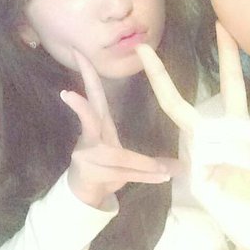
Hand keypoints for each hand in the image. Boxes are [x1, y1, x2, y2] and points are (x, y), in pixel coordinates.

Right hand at [60, 49, 178, 208]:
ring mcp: (88, 156)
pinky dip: (146, 176)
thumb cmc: (106, 169)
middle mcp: (91, 138)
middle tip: (67, 93)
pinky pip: (125, 172)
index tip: (79, 53)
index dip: (88, 74)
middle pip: (89, 117)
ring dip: (145, 165)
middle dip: (80, 106)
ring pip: (120, 156)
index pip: (94, 95)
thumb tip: (182, 158)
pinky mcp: (93, 173)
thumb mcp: (121, 154)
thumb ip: (146, 155)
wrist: (85, 196)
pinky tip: (163, 177)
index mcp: (99, 126)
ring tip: (167, 171)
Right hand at [136, 22, 249, 249]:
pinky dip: (238, 160)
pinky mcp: (196, 180)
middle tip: (143, 48)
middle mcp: (213, 137)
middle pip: (180, 104)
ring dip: (245, 145)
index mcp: (236, 127)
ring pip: (207, 132)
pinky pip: (211, 157)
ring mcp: (200, 159)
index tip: (222, 26)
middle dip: (161, 76)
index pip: (228, 85)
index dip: (226, 57)